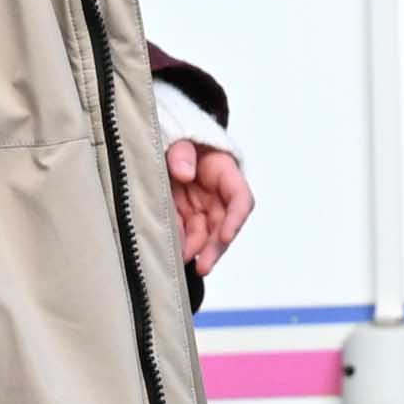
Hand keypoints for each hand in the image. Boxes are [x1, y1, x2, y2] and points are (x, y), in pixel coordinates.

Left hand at [164, 138, 253, 276]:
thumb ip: (182, 152)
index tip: (226, 236)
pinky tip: (172, 254)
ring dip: (197, 250)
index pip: (240, 198)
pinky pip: (185, 233)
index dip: (236, 219)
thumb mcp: (180, 137)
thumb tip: (184, 172)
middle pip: (224, 224)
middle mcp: (216, 194)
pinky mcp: (184, 214)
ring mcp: (200, 206)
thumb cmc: (178, 138)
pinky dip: (181, 245)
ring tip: (181, 262)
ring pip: (205, 234)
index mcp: (223, 172)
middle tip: (204, 265)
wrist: (163, 140)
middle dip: (216, 247)